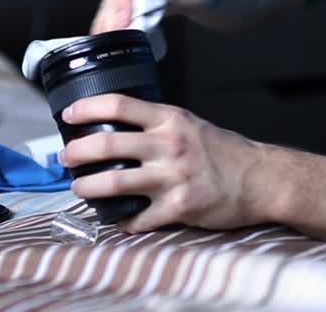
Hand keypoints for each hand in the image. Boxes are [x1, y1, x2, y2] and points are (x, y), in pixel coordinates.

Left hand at [58, 93, 268, 232]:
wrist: (260, 179)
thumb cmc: (222, 151)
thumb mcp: (188, 123)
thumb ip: (156, 123)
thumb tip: (115, 124)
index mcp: (169, 119)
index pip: (118, 105)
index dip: (86, 109)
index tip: (68, 116)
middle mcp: (168, 145)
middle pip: (107, 145)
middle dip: (76, 153)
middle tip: (66, 158)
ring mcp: (173, 178)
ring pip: (114, 184)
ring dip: (87, 188)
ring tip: (78, 188)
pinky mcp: (179, 208)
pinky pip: (138, 218)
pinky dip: (121, 221)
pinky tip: (115, 219)